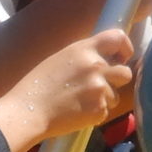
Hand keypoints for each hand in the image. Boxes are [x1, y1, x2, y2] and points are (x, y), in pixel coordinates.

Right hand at [0, 28, 135, 151]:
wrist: (26, 111)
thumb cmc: (38, 85)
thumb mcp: (61, 58)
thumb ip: (85, 56)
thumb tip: (106, 58)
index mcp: (84, 49)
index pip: (118, 37)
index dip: (125, 47)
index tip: (122, 57)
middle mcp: (96, 66)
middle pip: (125, 72)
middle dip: (117, 81)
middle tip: (101, 86)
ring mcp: (99, 89)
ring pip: (116, 95)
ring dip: (104, 99)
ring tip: (81, 101)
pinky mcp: (98, 109)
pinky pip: (106, 111)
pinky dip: (95, 113)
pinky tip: (76, 112)